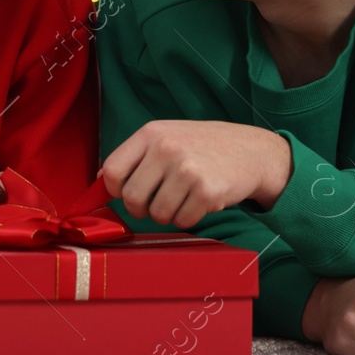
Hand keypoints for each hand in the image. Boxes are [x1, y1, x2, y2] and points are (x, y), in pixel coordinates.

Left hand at [102, 120, 292, 228]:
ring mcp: (187, 169)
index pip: (112, 171)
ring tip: (185, 197)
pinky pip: (182, 221)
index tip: (128, 194)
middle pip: (131, 198)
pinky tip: (202, 200)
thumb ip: (137, 156)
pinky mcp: (206, 191)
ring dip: (169, 214)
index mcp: (151, 133)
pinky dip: (190, 218)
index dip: (116, 191)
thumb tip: (101, 180)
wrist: (253, 151)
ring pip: (157, 214)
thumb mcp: (168, 136)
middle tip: (160, 201)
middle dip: (143, 208)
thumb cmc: (205, 147)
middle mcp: (166, 148)